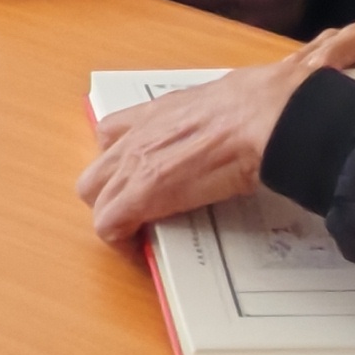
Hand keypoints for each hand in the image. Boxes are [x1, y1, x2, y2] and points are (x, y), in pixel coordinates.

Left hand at [76, 51, 323, 246]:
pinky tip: (142, 248)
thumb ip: (199, 123)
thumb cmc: (252, 106)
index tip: (136, 184)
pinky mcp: (144, 192)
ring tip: (139, 231)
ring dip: (112, 217)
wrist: (261, 118)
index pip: (108, 136)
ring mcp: (135, 163)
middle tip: (135, 212)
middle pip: (93, 174)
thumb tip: (218, 133)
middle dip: (107, 197)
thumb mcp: (213, 106)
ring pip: (93, 199)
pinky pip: (110, 223)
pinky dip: (121, 240)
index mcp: (152, 114)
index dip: (119, 167)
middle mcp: (135, 137)